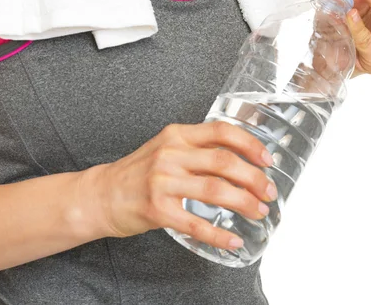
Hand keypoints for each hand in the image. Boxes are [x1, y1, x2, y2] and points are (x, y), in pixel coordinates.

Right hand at [79, 122, 276, 249]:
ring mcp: (162, 182)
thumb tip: (241, 156)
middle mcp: (171, 155)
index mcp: (177, 135)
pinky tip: (233, 240)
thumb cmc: (139, 172)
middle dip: (254, 179)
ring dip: (244, 203)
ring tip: (259, 211)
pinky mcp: (157, 210)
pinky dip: (219, 234)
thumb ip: (198, 147)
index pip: (221, 131)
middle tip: (269, 192)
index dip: (250, 145)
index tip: (267, 159)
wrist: (101, 194)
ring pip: (215, 190)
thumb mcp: (167, 147)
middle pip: (224, 162)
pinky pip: (196, 224)